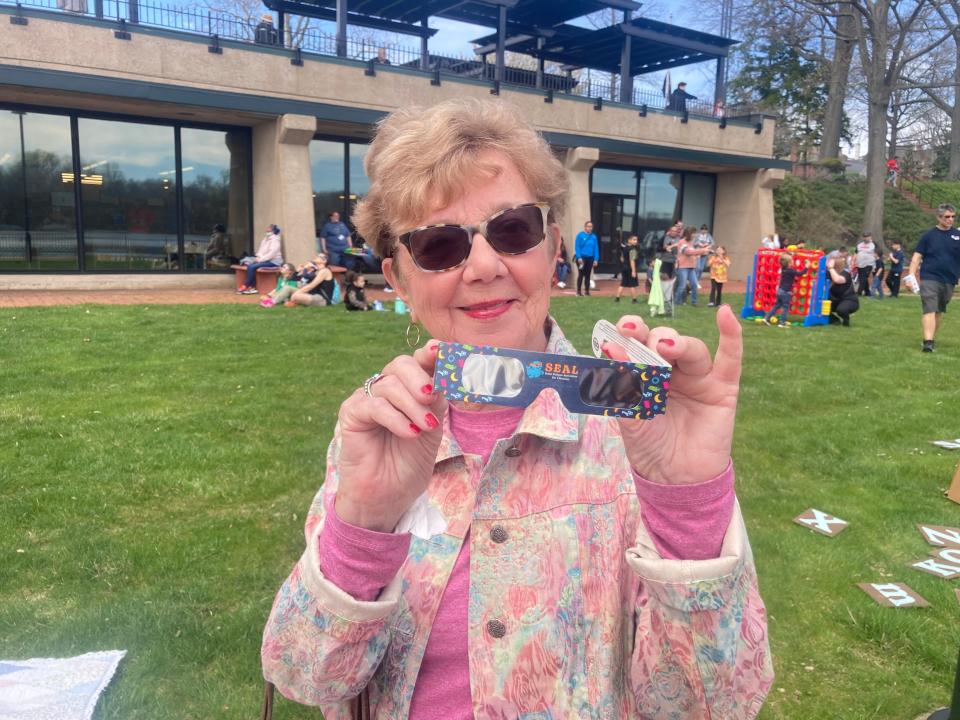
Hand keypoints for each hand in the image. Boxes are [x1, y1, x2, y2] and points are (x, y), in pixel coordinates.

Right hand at [335, 343, 447, 530]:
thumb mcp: (432, 428)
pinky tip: (410, 433)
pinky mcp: (351, 413)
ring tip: (427, 427)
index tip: (442, 352)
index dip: (430, 355)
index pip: (417, 362)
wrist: (388, 496)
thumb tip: (445, 375)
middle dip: (420, 376)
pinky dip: (396, 418)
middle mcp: (385, 389)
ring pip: (390, 385)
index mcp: (407, 389)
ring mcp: (367, 399)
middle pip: (400, 364)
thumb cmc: (409, 463)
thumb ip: (436, 401)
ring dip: (413, 405)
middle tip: (431, 395)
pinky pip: (374, 405)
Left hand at [601, 307, 740, 484]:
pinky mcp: (723, 388)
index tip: (617, 331)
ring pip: (690, 349)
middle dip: (650, 336)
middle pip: (663, 340)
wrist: (676, 480)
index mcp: (645, 373)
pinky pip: (730, 358)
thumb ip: (623, 387)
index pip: (637, 345)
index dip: (628, 334)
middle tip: (637, 336)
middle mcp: (672, 370)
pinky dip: (731, 335)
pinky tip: (725, 315)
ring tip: (665, 347)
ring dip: (677, 342)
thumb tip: (612, 352)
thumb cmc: (650, 446)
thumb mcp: (629, 417)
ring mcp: (698, 377)